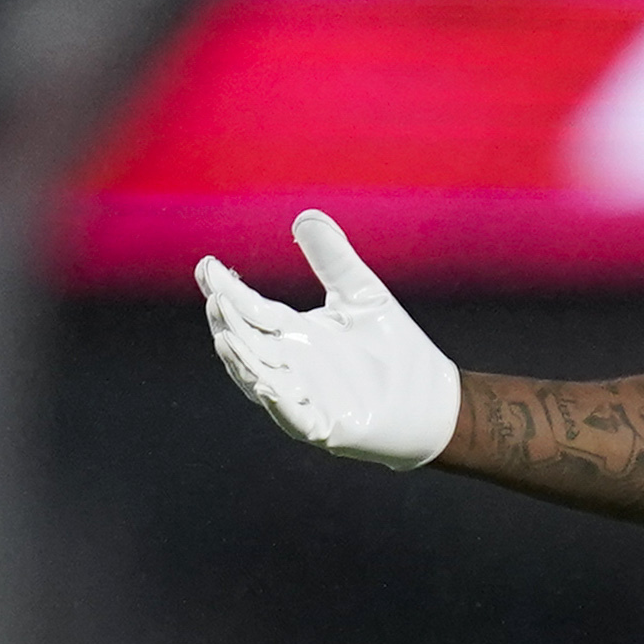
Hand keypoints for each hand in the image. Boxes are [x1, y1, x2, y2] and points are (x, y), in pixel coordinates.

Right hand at [197, 211, 462, 469]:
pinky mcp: (326, 428)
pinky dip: (279, 404)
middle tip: (215, 297)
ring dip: (242, 362)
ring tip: (225, 338)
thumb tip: (304, 215)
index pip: (251, 310)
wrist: (436, 399)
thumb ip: (333, 258)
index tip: (207, 266)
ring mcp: (305, 398)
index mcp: (294, 334)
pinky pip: (296, 418)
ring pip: (259, 380)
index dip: (227, 290)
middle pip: (247, 343)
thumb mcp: (361, 294)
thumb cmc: (396, 348)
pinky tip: (264, 385)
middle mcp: (291, 366)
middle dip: (228, 323)